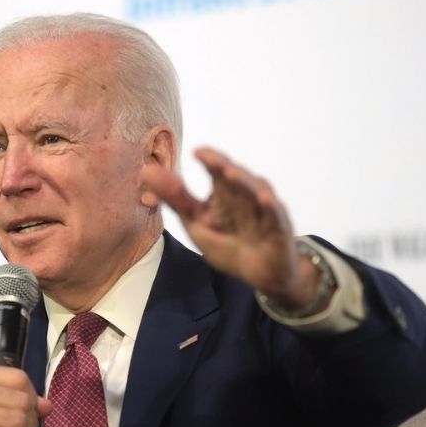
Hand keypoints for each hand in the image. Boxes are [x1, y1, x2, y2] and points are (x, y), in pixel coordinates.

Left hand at [141, 147, 321, 308]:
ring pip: (254, 192)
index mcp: (226, 193)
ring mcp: (263, 210)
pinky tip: (264, 200)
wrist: (261, 274)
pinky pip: (275, 216)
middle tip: (210, 159)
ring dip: (244, 182)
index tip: (196, 152)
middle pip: (235, 178)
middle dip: (223, 168)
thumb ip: (175, 198)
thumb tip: (146, 170)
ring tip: (230, 173)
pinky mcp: (278, 229)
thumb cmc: (230, 243)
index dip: (210, 160)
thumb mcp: (197, 222)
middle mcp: (246, 196)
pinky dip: (270, 207)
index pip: (217, 171)